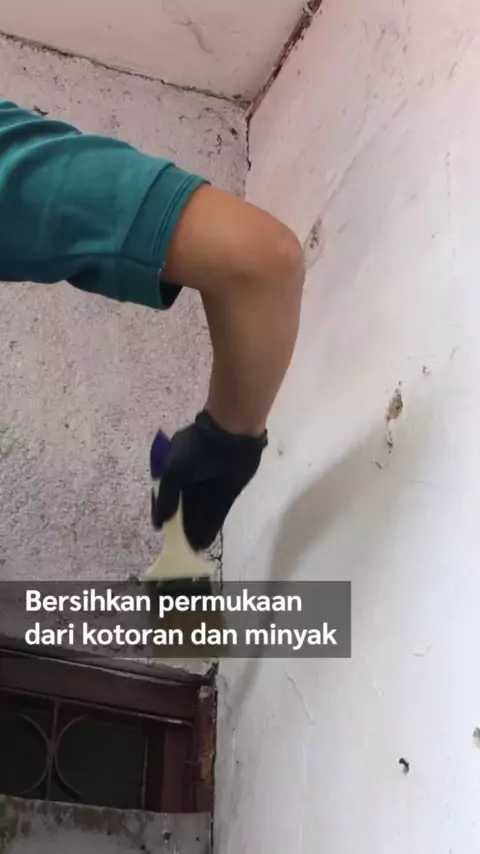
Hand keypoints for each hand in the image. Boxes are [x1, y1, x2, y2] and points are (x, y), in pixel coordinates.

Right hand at [150, 411, 267, 550]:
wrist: (229, 435)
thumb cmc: (195, 450)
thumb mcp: (172, 473)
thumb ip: (166, 498)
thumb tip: (160, 521)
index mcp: (176, 467)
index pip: (168, 494)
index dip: (165, 511)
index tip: (162, 528)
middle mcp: (193, 477)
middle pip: (186, 505)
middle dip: (182, 525)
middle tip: (178, 545)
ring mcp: (211, 485)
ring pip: (201, 511)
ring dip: (196, 529)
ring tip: (191, 549)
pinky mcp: (228, 492)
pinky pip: (217, 513)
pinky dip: (210, 527)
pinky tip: (204, 542)